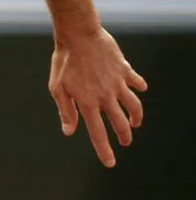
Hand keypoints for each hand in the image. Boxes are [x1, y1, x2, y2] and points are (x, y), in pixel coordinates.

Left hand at [49, 27, 146, 167]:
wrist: (78, 35)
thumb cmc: (63, 62)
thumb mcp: (58, 88)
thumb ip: (66, 111)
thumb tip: (69, 132)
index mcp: (88, 103)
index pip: (97, 133)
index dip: (104, 150)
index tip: (110, 163)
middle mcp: (105, 96)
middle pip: (119, 122)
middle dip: (123, 136)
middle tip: (125, 143)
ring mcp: (117, 82)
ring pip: (133, 105)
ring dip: (136, 117)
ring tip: (135, 123)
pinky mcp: (124, 69)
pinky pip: (136, 81)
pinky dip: (139, 86)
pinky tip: (141, 89)